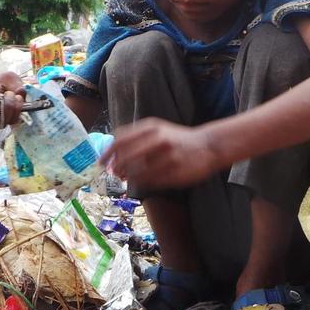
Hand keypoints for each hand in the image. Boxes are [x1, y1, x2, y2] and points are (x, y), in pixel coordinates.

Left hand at [100, 119, 223, 189]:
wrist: (208, 145)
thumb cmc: (176, 138)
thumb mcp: (157, 129)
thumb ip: (135, 136)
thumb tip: (111, 150)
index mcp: (151, 127)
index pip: (120, 140)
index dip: (108, 153)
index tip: (100, 163)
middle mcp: (158, 140)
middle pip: (126, 157)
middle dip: (116, 168)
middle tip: (114, 173)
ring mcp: (168, 157)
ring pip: (138, 172)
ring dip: (129, 176)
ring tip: (128, 177)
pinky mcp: (176, 172)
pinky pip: (152, 181)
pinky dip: (144, 182)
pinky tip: (144, 180)